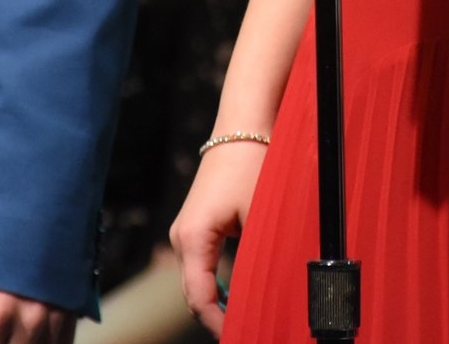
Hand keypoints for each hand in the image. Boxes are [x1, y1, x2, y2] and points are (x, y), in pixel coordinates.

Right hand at [170, 140, 268, 334]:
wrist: (244, 125)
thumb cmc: (253, 164)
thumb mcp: (259, 215)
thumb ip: (256, 256)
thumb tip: (266, 292)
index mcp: (193, 238)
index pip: (199, 298)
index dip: (218, 323)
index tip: (239, 334)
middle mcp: (182, 237)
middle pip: (194, 293)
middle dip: (216, 317)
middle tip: (244, 331)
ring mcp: (187, 230)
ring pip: (196, 280)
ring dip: (216, 301)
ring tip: (241, 319)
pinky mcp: (197, 224)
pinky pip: (202, 264)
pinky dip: (216, 283)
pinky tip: (236, 295)